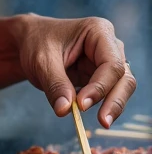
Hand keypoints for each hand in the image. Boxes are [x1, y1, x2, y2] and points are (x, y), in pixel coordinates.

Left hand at [16, 14, 136, 126]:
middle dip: (115, 100)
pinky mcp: (101, 76)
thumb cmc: (36, 43)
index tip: (81, 105)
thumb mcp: (41, 61)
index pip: (111, 64)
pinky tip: (90, 115)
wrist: (29, 42)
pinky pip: (109, 94)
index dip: (100, 87)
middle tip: (104, 122)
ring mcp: (107, 61)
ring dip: (112, 105)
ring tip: (102, 122)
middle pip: (123, 77)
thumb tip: (65, 110)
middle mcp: (109, 45)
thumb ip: (55, 84)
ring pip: (121, 88)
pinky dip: (103, 106)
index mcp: (98, 31)